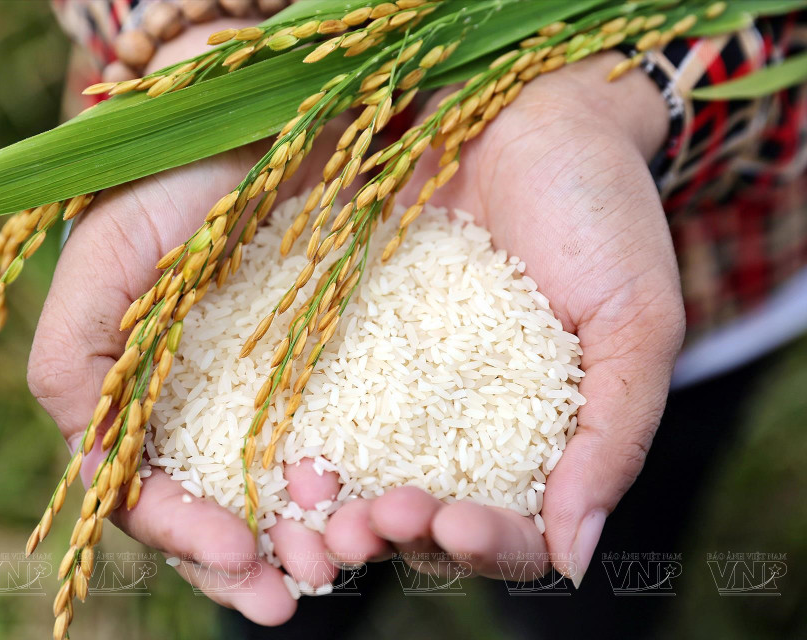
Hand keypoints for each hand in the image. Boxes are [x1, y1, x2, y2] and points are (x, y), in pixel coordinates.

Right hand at [28, 21, 342, 624]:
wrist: (277, 114)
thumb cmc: (181, 176)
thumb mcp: (109, 254)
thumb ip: (76, 356)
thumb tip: (92, 465)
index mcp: (149, 398)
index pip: (152, 496)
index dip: (184, 535)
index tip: (233, 550)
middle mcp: (214, 409)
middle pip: (224, 514)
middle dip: (252, 564)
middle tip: (289, 595)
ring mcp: (283, 395)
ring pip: (291, 494)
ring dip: (312, 541)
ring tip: (343, 559)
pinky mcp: (351, 372)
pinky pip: (358, 444)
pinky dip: (365, 484)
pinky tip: (386, 503)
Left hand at [321, 52, 685, 585]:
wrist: (531, 116)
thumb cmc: (602, 214)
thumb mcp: (634, 320)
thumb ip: (614, 435)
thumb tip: (576, 558)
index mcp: (534, 443)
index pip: (507, 530)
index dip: (481, 544)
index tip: (454, 523)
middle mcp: (458, 430)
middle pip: (421, 518)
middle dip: (393, 535)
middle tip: (366, 525)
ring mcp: (396, 387)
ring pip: (359, 474)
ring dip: (332, 504)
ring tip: (312, 497)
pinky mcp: (346, 336)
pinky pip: (317, 395)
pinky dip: (300, 431)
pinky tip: (282, 445)